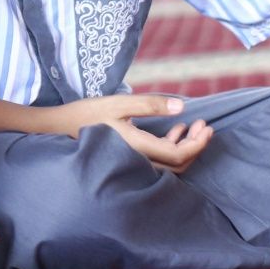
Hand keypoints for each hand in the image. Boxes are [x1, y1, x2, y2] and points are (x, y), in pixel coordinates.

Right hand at [52, 94, 213, 173]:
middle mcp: (138, 161)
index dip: (197, 144)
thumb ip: (150, 105)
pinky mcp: (131, 159)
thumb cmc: (88, 114)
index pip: (178, 156)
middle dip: (196, 146)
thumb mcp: (119, 103)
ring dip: (186, 146)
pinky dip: (172, 146)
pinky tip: (175, 129)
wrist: (61, 128)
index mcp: (138, 148)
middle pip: (178, 165)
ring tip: (193, 125)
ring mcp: (134, 162)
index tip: (208, 127)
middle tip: (205, 125)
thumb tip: (181, 107)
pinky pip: (159, 160)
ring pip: (170, 164)